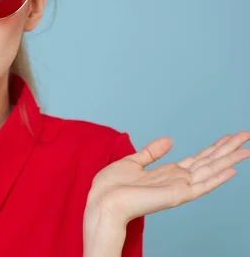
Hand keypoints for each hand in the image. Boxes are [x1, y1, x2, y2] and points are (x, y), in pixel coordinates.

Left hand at [86, 131, 249, 225]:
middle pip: (208, 162)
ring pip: (210, 171)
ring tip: (247, 148)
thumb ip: (152, 152)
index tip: (229, 137)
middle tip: (246, 135)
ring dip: (229, 159)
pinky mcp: (175, 195)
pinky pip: (201, 186)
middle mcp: (177, 180)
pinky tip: (232, 169)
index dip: (214, 147)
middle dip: (227, 149)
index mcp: (167, 173)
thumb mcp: (133, 162)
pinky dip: (217, 178)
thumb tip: (169, 139)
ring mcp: (178, 188)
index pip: (197, 159)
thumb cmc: (112, 186)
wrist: (102, 201)